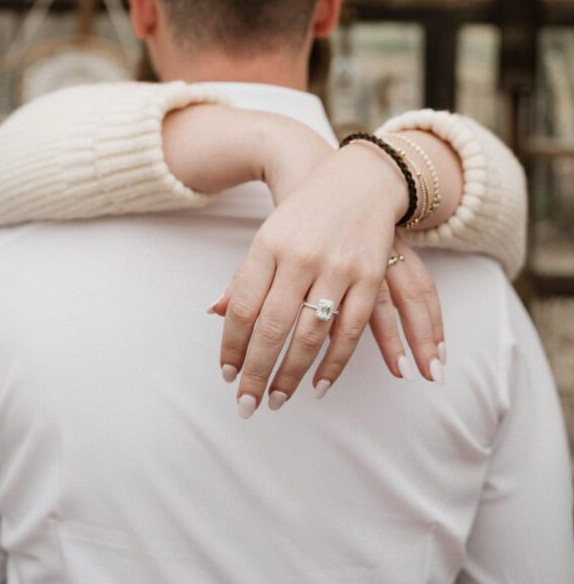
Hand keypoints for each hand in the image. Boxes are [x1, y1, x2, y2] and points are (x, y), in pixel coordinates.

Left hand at [210, 145, 444, 415]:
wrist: (358, 179)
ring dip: (292, 375)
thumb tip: (214, 313)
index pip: (242, 305)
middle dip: (256, 371)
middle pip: (272, 326)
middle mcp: (300, 256)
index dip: (232, 345)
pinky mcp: (369, 276)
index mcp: (268, 243)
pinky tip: (319, 386)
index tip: (226, 374)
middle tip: (245, 405)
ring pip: (310, 334)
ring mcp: (337, 266)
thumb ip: (245, 276)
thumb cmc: (305, 212)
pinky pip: (350, 330)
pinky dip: (334, 364)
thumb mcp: (269, 235)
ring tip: (275, 399)